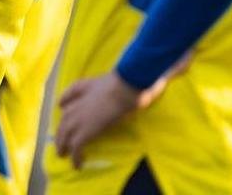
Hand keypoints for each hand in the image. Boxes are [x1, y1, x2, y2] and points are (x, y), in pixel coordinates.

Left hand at [54, 67, 179, 168]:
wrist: (130, 83)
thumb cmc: (135, 77)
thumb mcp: (133, 72)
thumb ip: (140, 72)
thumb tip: (171, 66)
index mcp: (90, 84)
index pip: (72, 91)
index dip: (66, 100)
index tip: (62, 106)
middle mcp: (82, 99)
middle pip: (65, 116)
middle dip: (61, 129)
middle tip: (60, 140)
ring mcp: (82, 114)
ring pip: (65, 132)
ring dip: (63, 144)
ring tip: (62, 154)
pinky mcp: (87, 129)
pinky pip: (76, 146)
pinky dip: (75, 156)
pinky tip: (77, 164)